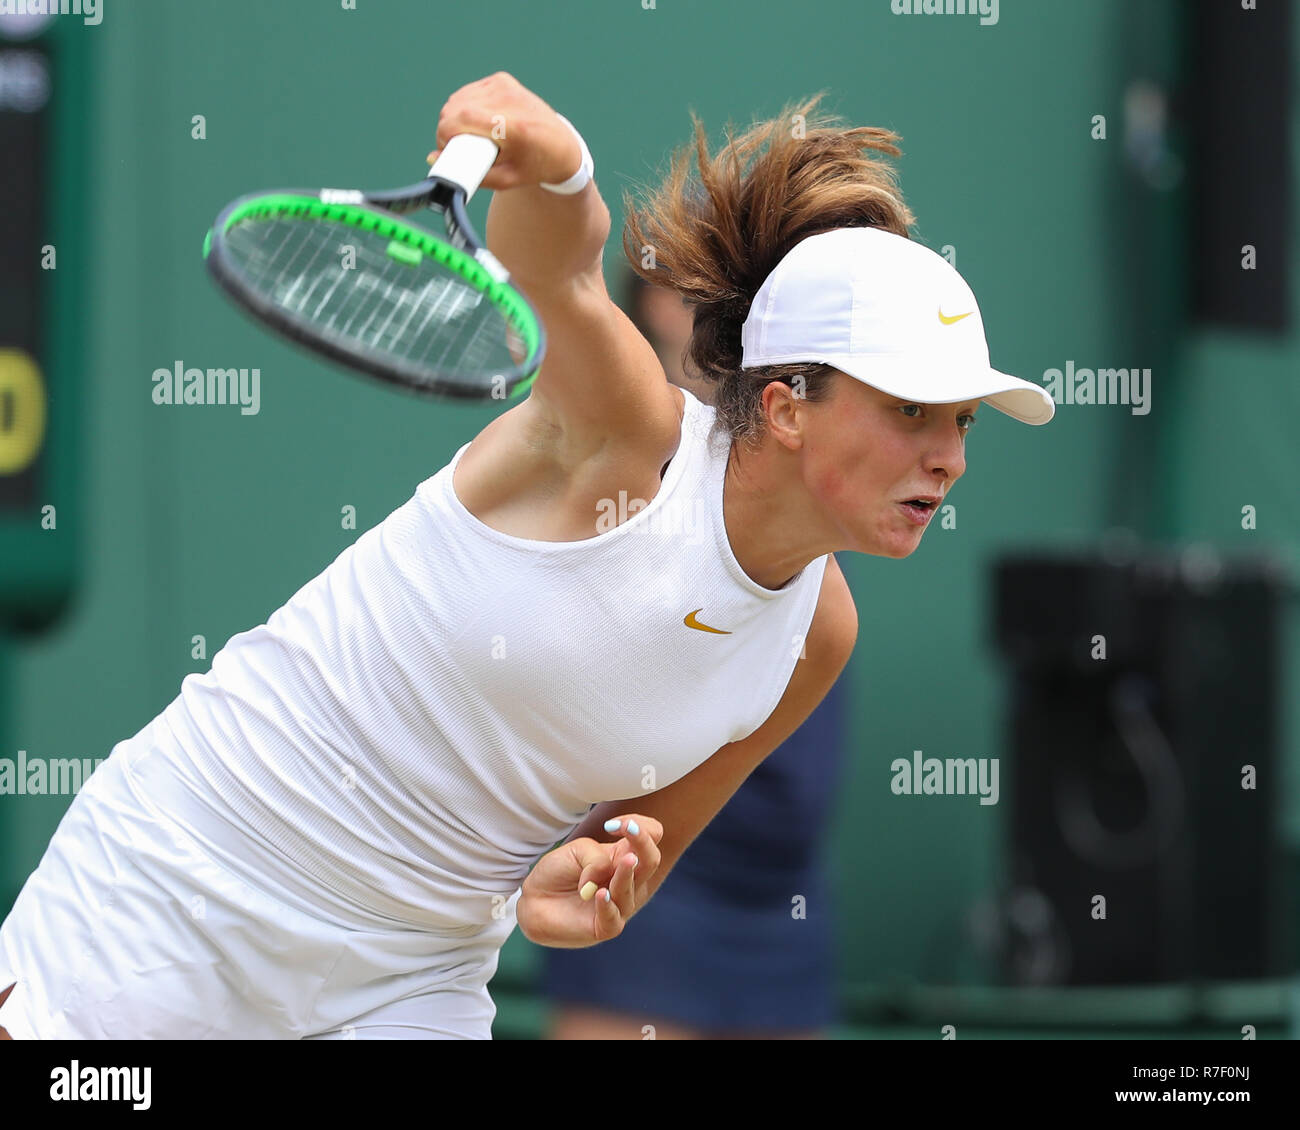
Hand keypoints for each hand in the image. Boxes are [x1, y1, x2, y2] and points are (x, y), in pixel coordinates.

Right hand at [426, 71, 582, 191]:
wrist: (561, 146)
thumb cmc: (533, 167)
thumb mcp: (505, 180)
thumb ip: (469, 174)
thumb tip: (432, 158)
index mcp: (513, 126)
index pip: (461, 118)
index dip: (445, 136)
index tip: (447, 151)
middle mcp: (508, 99)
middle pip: (454, 108)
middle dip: (447, 130)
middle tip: (459, 149)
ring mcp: (505, 85)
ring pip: (457, 99)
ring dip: (454, 119)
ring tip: (468, 138)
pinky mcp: (501, 80)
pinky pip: (467, 93)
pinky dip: (464, 108)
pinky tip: (476, 123)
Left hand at [516, 815, 663, 947]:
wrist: (534, 900)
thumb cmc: (559, 871)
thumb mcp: (577, 852)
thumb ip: (598, 858)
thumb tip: (607, 876)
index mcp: (623, 855)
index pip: (652, 836)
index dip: (642, 827)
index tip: (615, 824)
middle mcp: (628, 879)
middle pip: (651, 859)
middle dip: (642, 841)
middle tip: (628, 828)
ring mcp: (620, 904)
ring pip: (633, 888)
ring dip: (625, 874)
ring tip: (616, 865)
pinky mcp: (606, 927)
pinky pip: (614, 917)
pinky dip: (607, 905)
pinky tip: (599, 895)